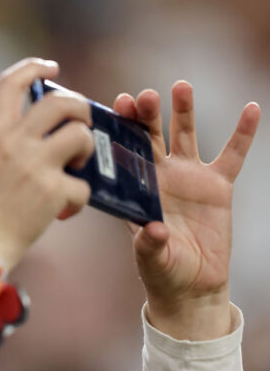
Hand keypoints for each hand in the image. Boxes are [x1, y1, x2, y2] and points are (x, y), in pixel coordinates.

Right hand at [0, 58, 94, 271]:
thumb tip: (21, 123)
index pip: (11, 82)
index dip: (34, 67)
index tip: (51, 67)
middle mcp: (11, 140)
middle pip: (61, 102)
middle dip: (79, 109)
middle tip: (80, 123)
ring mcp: (33, 163)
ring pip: (80, 134)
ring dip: (86, 150)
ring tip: (77, 167)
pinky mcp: (52, 190)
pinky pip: (82, 184)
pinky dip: (78, 197)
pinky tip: (66, 209)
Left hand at [113, 81, 260, 339]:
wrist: (192, 285)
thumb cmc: (162, 271)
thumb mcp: (152, 260)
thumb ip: (150, 246)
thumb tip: (155, 231)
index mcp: (136, 188)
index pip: (124, 152)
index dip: (122, 129)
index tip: (118, 106)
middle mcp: (159, 175)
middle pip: (151, 136)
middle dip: (147, 115)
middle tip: (146, 95)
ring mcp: (189, 177)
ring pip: (185, 136)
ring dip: (184, 110)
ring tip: (182, 86)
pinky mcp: (218, 186)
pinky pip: (232, 155)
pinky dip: (243, 133)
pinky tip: (251, 108)